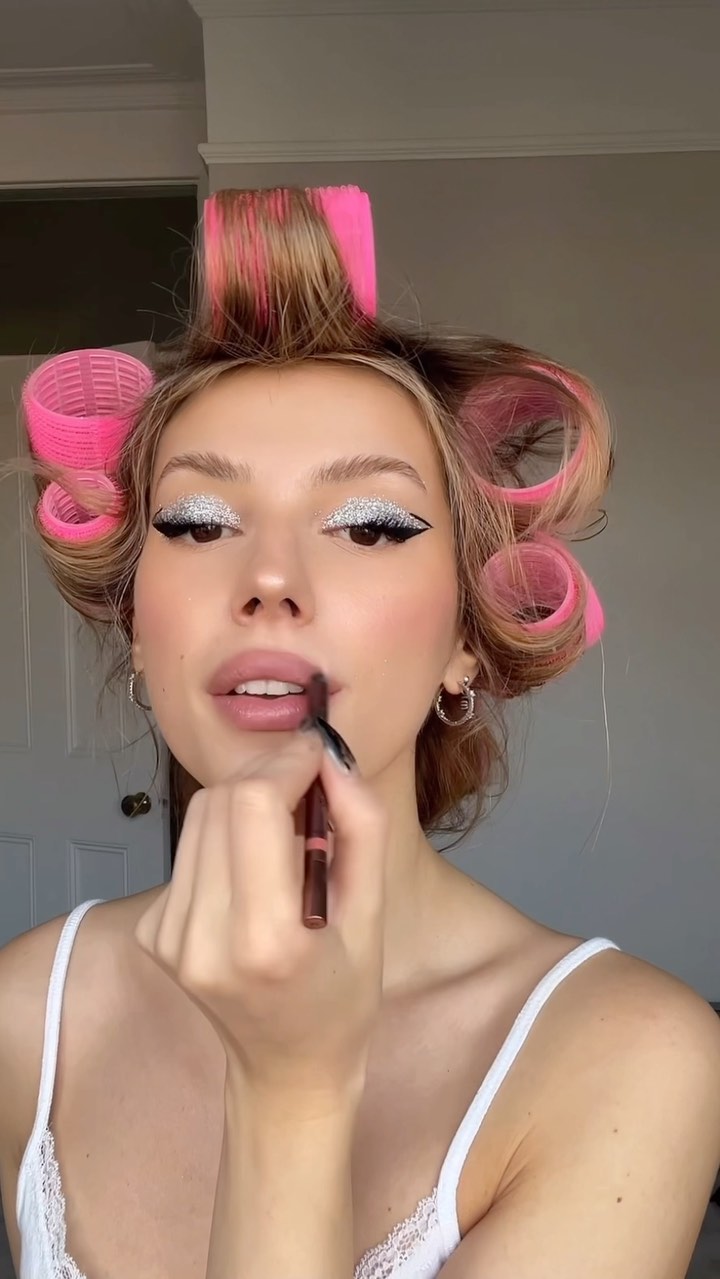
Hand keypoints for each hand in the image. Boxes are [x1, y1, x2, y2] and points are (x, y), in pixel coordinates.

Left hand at [133, 724, 387, 1105]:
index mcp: (265, 940)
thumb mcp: (374, 914)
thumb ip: (360, 827)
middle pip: (221, 800)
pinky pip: (189, 849)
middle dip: (269, 773)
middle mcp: (202, 936)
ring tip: (288, 824)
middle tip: (311, 783)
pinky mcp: (151, 931)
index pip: (252, 805)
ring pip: (199, 816)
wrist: (285, 1069)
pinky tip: (256, 866)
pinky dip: (225, 835)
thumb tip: (330, 758)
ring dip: (246, 799)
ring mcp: (167, 935)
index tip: (321, 756)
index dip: (287, 763)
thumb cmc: (343, 997)